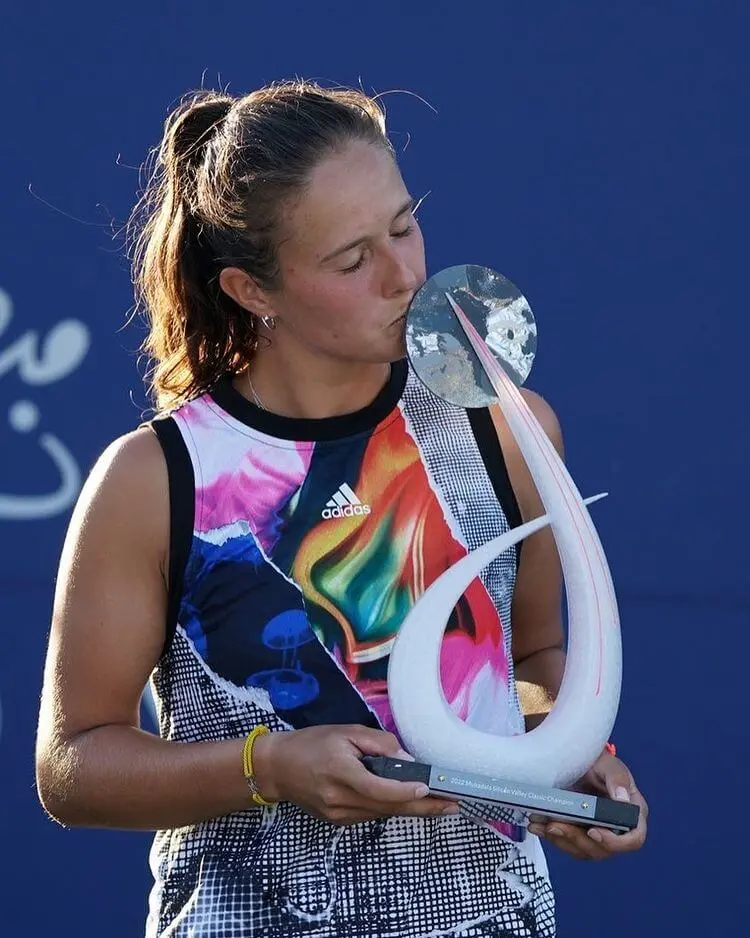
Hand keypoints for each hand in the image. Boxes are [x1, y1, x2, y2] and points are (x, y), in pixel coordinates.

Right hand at [252, 724, 459, 825]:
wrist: (277, 768)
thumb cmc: (312, 743)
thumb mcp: (346, 732)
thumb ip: (379, 744)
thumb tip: (408, 760)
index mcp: (341, 774)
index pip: (379, 789)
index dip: (406, 791)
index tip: (430, 788)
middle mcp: (341, 801)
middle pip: (388, 808)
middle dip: (423, 807)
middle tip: (452, 804)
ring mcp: (339, 816)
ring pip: (382, 814)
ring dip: (410, 808)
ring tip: (438, 802)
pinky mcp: (338, 822)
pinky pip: (371, 815)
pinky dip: (390, 807)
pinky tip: (406, 800)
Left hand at [528, 752, 647, 859]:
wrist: (576, 760)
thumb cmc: (598, 762)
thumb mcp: (609, 765)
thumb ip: (618, 779)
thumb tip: (623, 800)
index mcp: (632, 813)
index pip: (634, 838)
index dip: (615, 842)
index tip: (593, 832)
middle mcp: (617, 829)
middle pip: (603, 849)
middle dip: (577, 839)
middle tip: (555, 825)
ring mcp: (598, 834)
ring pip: (582, 850)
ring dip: (560, 839)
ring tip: (540, 824)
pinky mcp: (579, 834)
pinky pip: (567, 844)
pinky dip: (551, 837)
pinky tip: (537, 826)